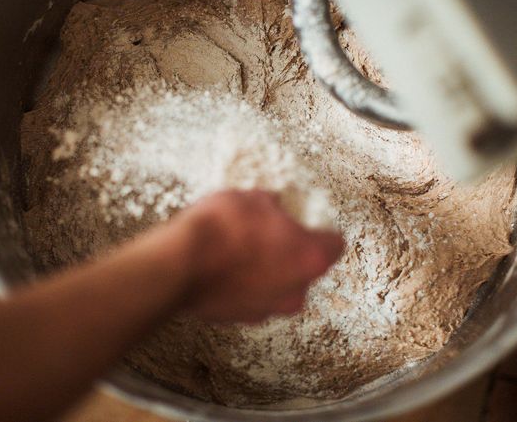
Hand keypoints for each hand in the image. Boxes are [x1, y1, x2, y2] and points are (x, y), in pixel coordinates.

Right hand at [170, 190, 344, 322]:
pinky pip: (255, 297)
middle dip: (292, 252)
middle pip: (307, 268)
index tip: (308, 223)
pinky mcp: (244, 318)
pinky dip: (247, 285)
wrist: (180, 264)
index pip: (336, 244)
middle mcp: (297, 290)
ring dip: (270, 270)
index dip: (322, 230)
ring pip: (280, 285)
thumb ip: (274, 205)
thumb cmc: (222, 228)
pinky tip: (228, 268)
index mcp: (310, 258)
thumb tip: (273, 205)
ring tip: (244, 250)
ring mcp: (270, 309)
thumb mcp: (254, 198)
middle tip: (271, 234)